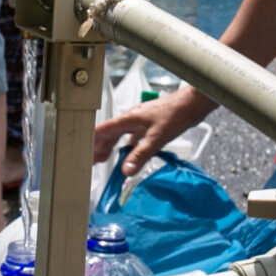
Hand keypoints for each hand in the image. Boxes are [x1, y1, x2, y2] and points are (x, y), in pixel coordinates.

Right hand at [94, 86, 213, 172]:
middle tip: (91, 161)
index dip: (91, 142)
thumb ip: (140, 155)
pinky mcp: (148, 124)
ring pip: (120, 135)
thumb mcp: (156, 139)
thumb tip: (126, 170)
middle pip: (108, 134)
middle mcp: (131, 119)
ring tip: (104, 159)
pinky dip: (127, 146)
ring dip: (111, 147)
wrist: (192, 104)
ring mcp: (139, 121)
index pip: (101, 130)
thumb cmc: (175, 114)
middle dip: (98, 147)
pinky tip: (129, 154)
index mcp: (127, 119)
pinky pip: (132, 137)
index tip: (83, 154)